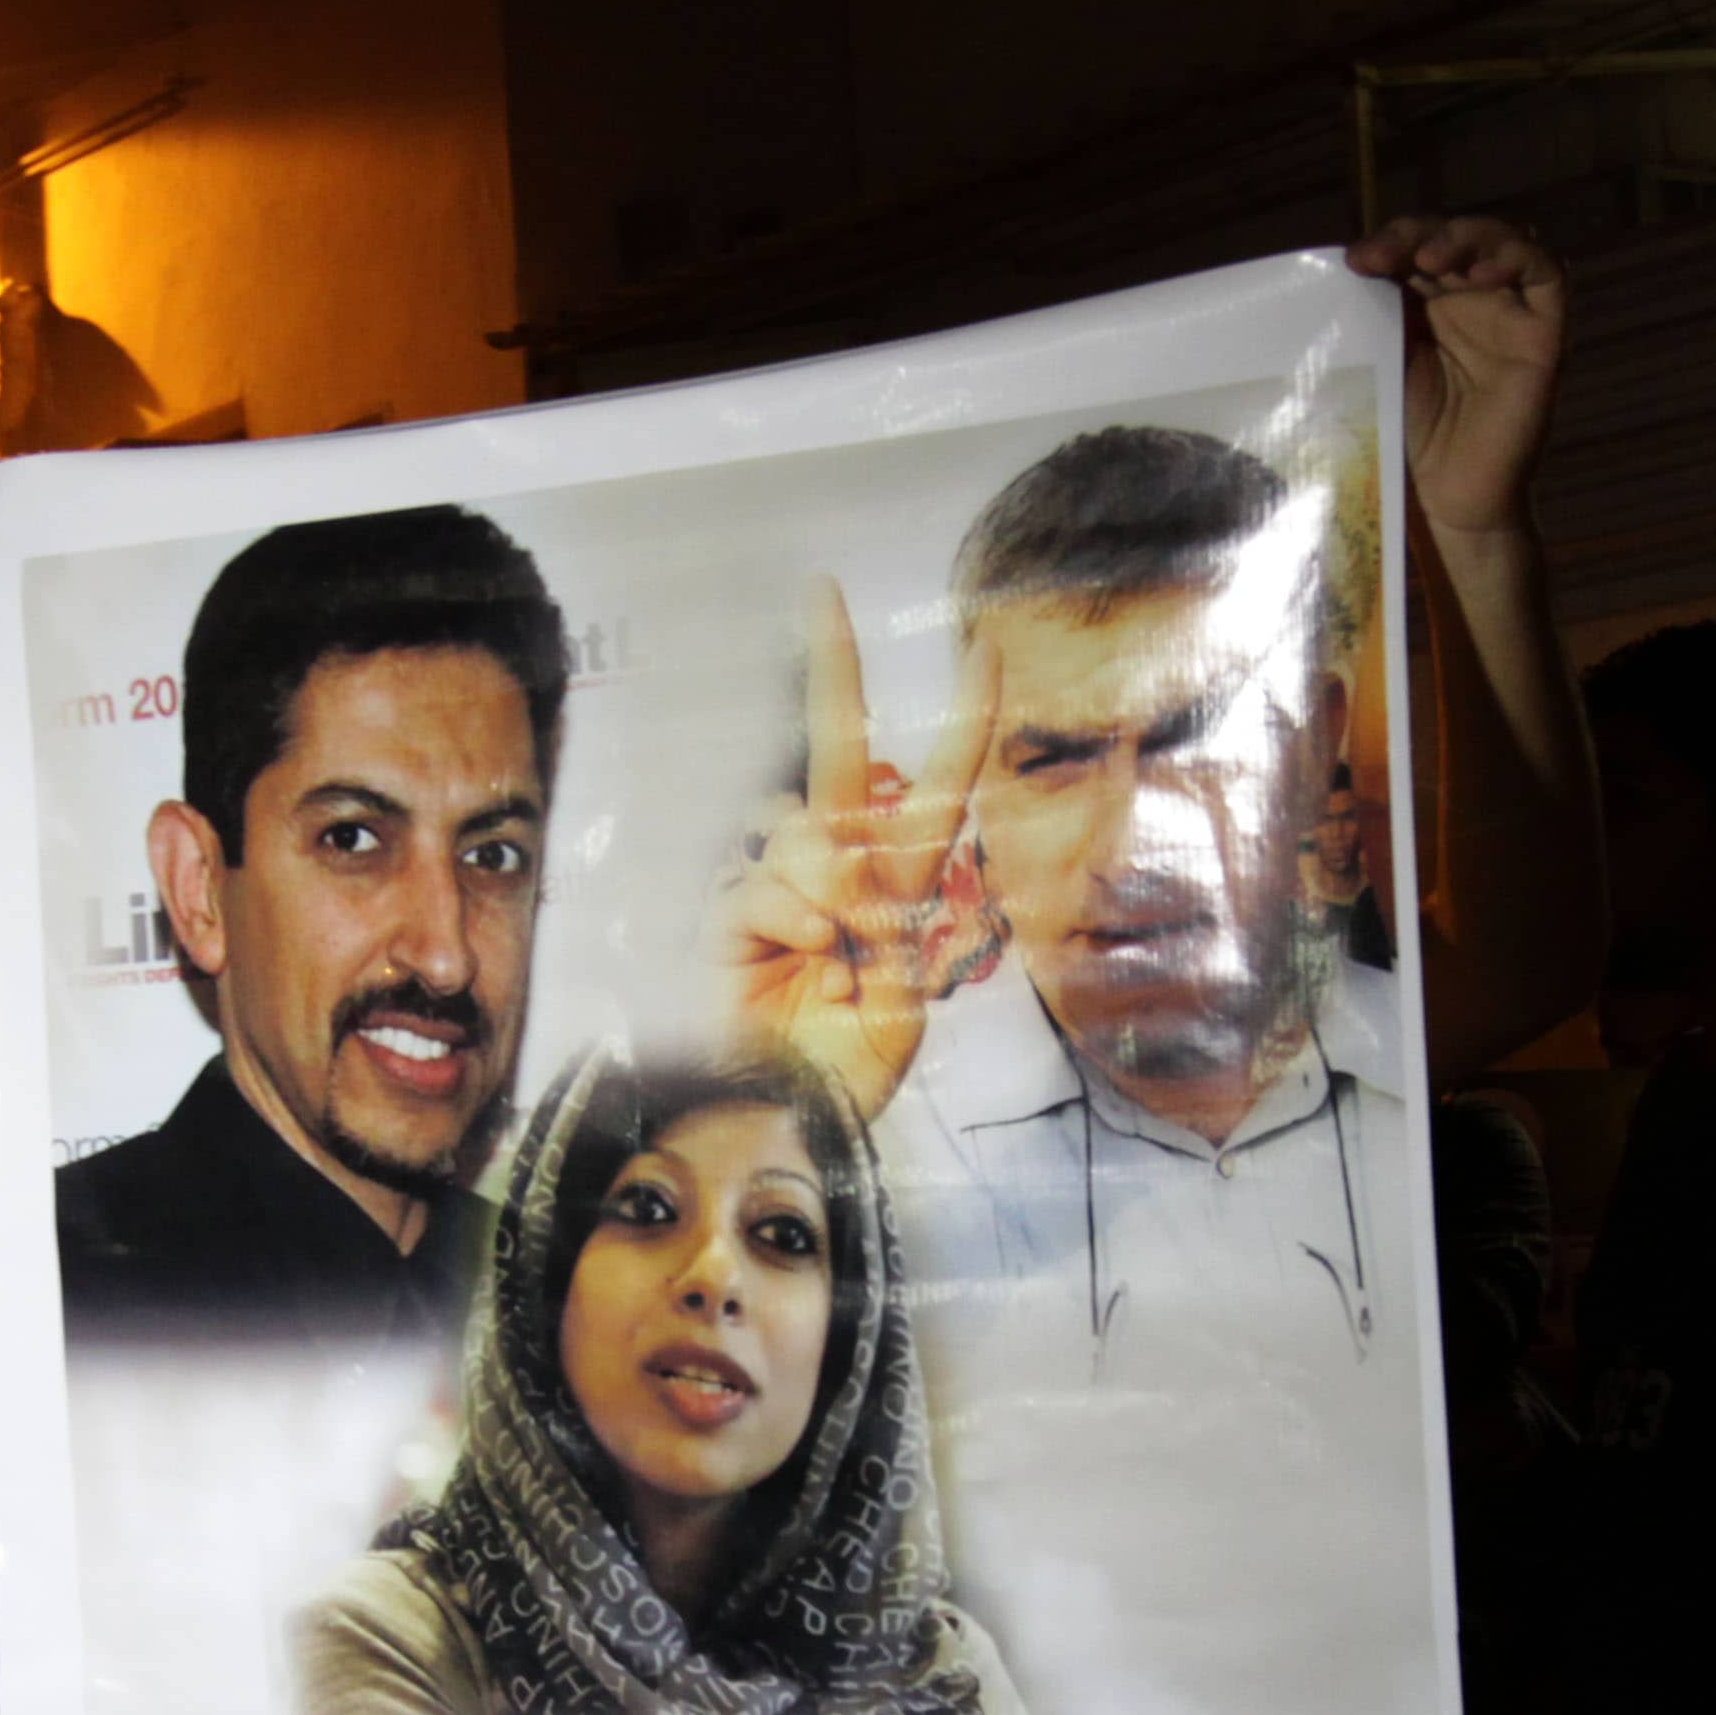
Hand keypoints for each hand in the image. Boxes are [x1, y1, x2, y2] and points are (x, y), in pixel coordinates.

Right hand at [701, 579, 996, 1120]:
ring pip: (802, 830)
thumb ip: (884, 918)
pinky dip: (787, 924)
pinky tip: (797, 964)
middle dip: (832, 665)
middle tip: (821, 592)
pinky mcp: (731, 918)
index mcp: (901, 889)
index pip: (933, 789)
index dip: (962, 721)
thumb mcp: (904, 997)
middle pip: (836, 754)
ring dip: (829, 893)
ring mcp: (782, 892)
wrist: (789, 1122)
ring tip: (837, 961)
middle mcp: (840, 875)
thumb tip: (834, 868)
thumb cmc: (850, 1072)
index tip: (984, 648)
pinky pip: (760, 884)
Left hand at [1344, 215, 1563, 538]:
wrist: (1445, 498)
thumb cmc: (1403, 436)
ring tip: (1429, 259)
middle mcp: (1470, 299)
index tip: (1354, 262)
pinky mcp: (1545, 333)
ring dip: (1465, 238)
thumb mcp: (1376, 366)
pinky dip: (1516, 260)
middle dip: (1415, 236)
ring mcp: (1510, 311)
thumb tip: (1329, 273)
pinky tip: (1480, 273)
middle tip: (1381, 257)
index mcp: (1425, 303)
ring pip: (1502, 242)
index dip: (1388, 242)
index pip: (1412, 247)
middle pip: (1453, 236)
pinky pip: (1547, 276)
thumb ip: (1364, 321)